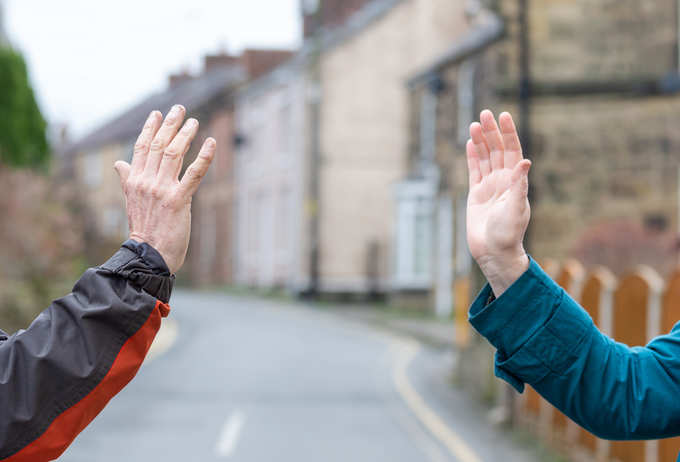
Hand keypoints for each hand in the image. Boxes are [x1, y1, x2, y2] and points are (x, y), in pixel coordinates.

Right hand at [113, 105, 215, 273]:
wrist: (149, 256)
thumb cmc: (144, 230)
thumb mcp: (132, 202)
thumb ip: (128, 180)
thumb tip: (119, 164)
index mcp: (134, 181)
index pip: (142, 148)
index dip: (150, 128)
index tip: (157, 113)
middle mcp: (146, 182)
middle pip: (159, 145)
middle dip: (169, 124)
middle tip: (179, 108)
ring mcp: (162, 190)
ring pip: (174, 154)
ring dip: (185, 135)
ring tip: (194, 122)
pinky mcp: (178, 200)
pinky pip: (194, 173)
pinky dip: (204, 157)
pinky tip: (211, 143)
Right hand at [466, 110, 530, 295]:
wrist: (494, 251)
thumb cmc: (508, 233)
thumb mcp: (516, 208)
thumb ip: (519, 185)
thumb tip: (525, 161)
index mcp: (515, 181)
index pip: (512, 150)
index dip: (509, 133)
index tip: (504, 116)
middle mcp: (503, 180)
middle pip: (497, 150)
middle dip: (492, 132)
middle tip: (485, 113)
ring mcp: (489, 186)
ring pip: (484, 158)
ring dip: (481, 141)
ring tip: (475, 124)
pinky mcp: (476, 194)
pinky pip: (474, 171)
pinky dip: (472, 157)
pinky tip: (469, 143)